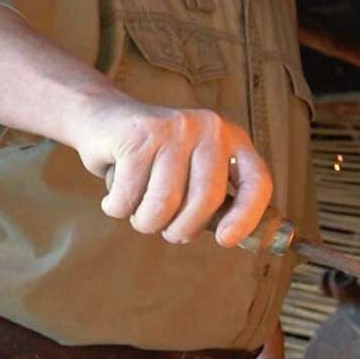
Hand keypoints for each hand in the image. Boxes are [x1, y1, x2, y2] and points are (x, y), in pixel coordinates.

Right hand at [71, 95, 273, 247]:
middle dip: (182, 230)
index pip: (257, 181)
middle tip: (167, 233)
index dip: (246, 216)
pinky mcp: (138, 135)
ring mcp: (174, 128)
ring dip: (145, 222)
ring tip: (138, 212)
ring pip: (164, 203)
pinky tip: (115, 196)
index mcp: (232, 139)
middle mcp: (209, 129)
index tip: (225, 241)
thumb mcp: (192, 170)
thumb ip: (213, 199)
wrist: (102, 117)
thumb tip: (230, 237)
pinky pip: (129, 195)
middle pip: (206, 199)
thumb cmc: (153, 159)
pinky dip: (117, 208)